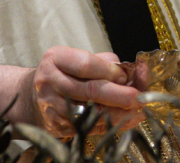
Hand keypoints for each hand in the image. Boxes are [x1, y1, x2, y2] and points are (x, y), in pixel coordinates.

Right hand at [24, 47, 143, 136]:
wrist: (35, 96)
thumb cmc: (68, 74)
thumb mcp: (81, 59)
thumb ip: (107, 63)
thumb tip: (134, 75)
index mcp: (57, 58)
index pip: (86, 64)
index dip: (109, 71)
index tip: (125, 77)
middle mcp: (50, 81)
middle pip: (90, 90)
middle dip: (119, 95)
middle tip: (139, 98)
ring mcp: (51, 105)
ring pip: (89, 112)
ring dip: (117, 113)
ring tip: (137, 111)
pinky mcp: (56, 125)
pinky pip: (87, 126)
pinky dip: (109, 124)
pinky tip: (126, 121)